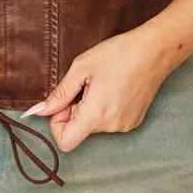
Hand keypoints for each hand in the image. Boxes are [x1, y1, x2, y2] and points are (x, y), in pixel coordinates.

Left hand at [20, 24, 170, 152]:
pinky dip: (104, 108)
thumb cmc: (118, 54)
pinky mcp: (134, 121)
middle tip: (84, 84)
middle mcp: (112, 126)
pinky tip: (113, 87)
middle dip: (74, 110)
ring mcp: (125, 125)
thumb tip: (37, 112)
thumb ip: (58, 94)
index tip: (64, 101)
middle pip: (79, 131)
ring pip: (93, 125)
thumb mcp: (81, 68)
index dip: (57, 123)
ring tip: (102, 83)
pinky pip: (109, 122)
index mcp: (96, 114)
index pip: (65, 142)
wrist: (155, 50)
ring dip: (89, 108)